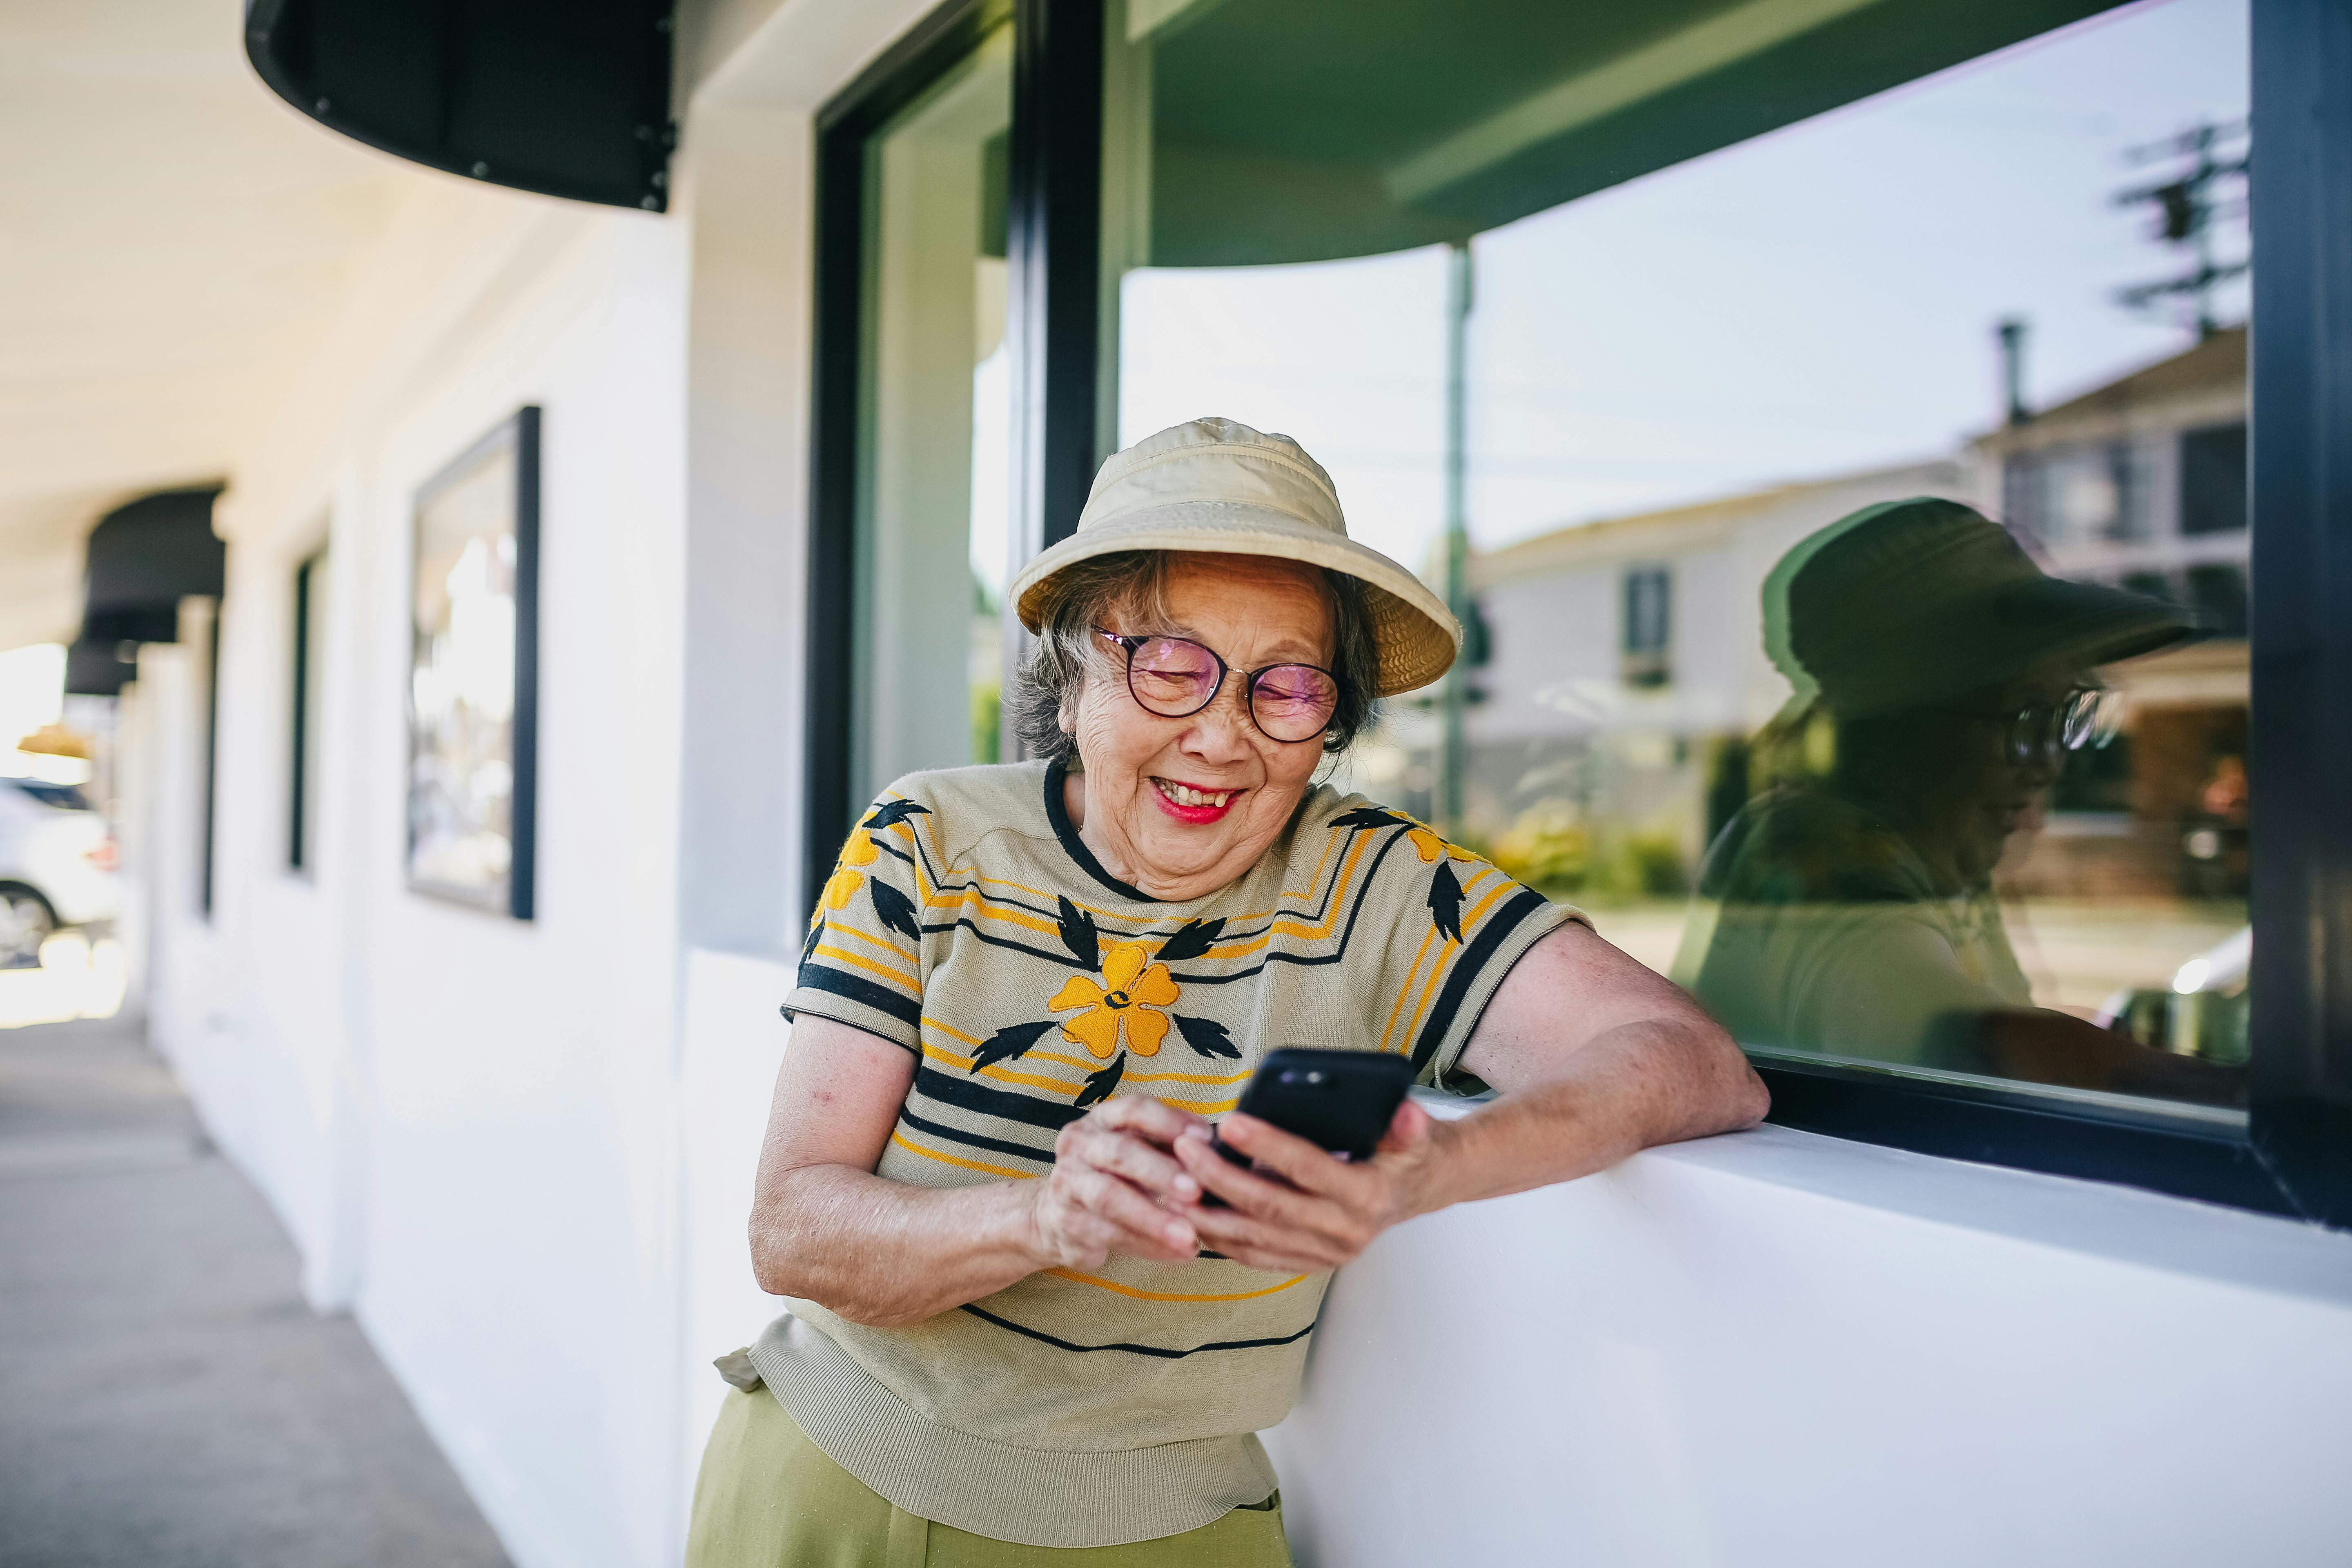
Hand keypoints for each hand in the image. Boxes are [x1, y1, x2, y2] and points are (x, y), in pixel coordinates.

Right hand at [1028, 1095, 1209, 1269]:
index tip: (1205, 1139)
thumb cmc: (1116, 1178)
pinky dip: (1148, 1245)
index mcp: (1103, 1119)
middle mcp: (1080, 1144)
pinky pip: (1109, 1234)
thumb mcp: (1141, 1153)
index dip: (1170, 1122)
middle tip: (1196, 1192)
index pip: (1134, 1109)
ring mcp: (1068, 1182)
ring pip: (1110, 1197)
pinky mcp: (1065, 1221)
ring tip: (1189, 1236)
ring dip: (1153, 1218)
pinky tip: (1179, 1253)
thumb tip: (1222, 1151)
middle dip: (1161, 1172)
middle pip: (1120, 1153)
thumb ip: (1172, 1149)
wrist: (1057, 1215)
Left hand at [1174, 1101, 1439, 1272]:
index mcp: (1367, 1196)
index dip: (1267, 1146)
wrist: (1417, 1191)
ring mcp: (1324, 1254)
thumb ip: (1407, 1124)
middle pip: (1269, 1206)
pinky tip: (1192, 1214)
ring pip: (1254, 1238)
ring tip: (1172, 1185)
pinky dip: (1220, 1238)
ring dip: (1209, 1214)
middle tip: (1185, 1149)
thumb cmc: (1406, 1154)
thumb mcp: (1415, 1132)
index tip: (1229, 1122)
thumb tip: (1405, 1113)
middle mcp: (1345, 1232)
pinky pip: (1255, 1255)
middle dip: (1220, 1178)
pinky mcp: (1308, 1264)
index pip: (1307, 1168)